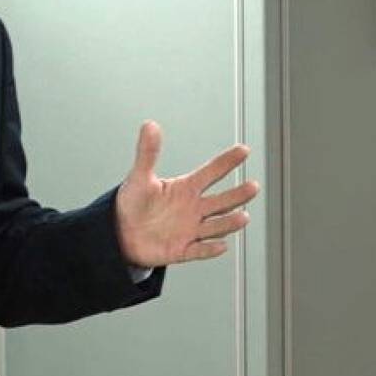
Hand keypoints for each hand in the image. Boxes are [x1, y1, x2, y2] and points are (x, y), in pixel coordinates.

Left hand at [114, 122, 258, 270]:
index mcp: (186, 188)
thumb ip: (147, 152)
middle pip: (221, 201)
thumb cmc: (134, 202)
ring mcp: (190, 230)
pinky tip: (220, 246)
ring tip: (243, 217)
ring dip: (229, 222)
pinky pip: (198, 250)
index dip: (226, 161)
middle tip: (253, 186)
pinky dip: (209, 249)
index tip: (244, 149)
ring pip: (215, 226)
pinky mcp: (182, 249)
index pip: (211, 172)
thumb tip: (149, 125)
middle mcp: (193, 209)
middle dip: (238, 195)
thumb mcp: (140, 177)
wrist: (122, 232)